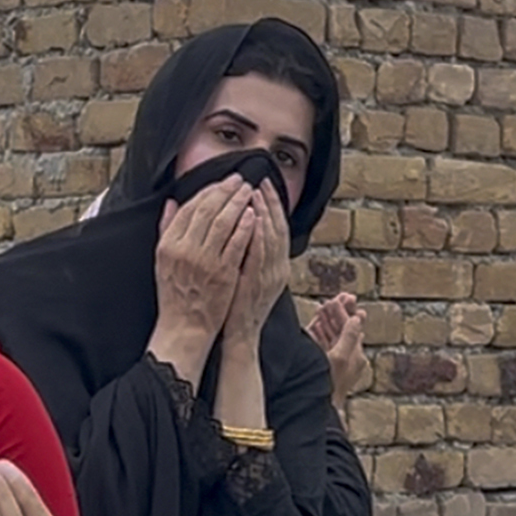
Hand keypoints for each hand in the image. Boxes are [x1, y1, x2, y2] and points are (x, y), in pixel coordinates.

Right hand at [150, 180, 253, 384]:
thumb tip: (173, 203)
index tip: (222, 183)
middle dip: (225, 191)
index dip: (207, 192)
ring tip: (249, 191)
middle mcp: (184, 250)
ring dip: (238, 203)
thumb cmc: (175, 294)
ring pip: (223, 223)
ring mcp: (204, 261)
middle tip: (240, 179)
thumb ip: (167, 229)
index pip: (189, 208)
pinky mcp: (223, 273)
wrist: (184, 326)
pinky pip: (236, 243)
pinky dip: (245, 226)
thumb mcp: (162, 260)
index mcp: (168, 244)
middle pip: (206, 210)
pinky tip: (253, 214)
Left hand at [221, 179, 292, 349]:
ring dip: (264, 212)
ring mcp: (270, 276)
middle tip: (260, 180)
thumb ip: (248, 251)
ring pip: (271, 237)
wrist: (240, 335)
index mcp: (276, 265)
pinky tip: (252, 218)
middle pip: (278, 227)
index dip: (271, 205)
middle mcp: (278, 268)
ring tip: (254, 192)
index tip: (262, 184)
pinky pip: (260, 254)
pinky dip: (258, 234)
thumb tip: (243, 227)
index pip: (277, 227)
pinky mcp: (257, 283)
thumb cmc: (238, 305)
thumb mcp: (247, 274)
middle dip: (269, 202)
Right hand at [309, 290, 367, 400]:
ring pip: (332, 337)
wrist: (318, 410)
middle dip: (338, 314)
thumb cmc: (329, 387)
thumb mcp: (339, 357)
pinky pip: (323, 345)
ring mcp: (334, 362)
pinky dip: (320, 333)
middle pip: (343, 330)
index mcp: (355, 356)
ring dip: (327, 321)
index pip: (352, 328)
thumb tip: (357, 318)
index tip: (343, 297)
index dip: (346, 312)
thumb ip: (348, 337)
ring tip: (324, 306)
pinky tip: (316, 324)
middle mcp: (347, 358)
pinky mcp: (322, 366)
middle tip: (336, 297)